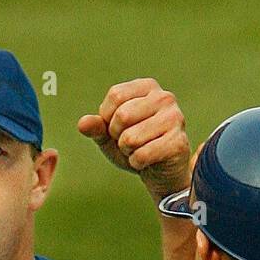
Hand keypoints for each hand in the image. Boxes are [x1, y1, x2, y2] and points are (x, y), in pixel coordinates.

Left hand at [78, 78, 190, 202]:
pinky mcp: (178, 142)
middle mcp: (164, 98)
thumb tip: (82, 124)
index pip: (115, 95)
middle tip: (130, 143)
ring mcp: (175, 119)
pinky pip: (142, 155)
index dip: (108, 118)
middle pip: (122, 116)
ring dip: (128, 151)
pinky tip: (148, 161)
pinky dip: (137, 163)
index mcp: (148, 87)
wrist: (160, 172)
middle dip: (118, 136)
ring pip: (130, 138)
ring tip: (140, 150)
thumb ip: (96, 127)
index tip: (118, 128)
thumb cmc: (135, 147)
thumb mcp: (110, 135)